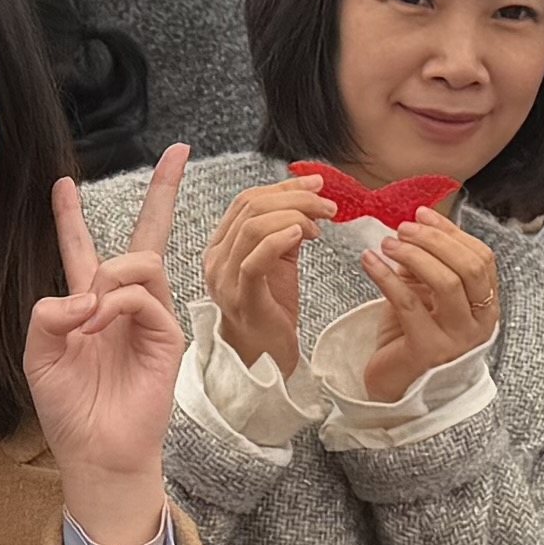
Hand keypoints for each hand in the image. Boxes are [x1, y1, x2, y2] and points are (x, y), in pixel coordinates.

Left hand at [34, 156, 190, 544]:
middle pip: (146, 236)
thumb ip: (47, 315)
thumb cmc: (68, 410)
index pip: (82, 247)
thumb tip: (81, 293)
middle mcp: (122, 305)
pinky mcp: (167, 338)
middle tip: (178, 152)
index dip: (70, 215)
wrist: (95, 453)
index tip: (62, 182)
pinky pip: (145, 298)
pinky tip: (96, 327)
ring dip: (110, 278)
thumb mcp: (38, 356)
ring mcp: (149, 319)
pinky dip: (117, 305)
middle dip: (163, 191)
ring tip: (87, 315)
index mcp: (88, 305)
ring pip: (142, 262)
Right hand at [194, 158, 324, 381]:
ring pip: (253, 227)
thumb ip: (285, 232)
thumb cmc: (270, 313)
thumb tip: (308, 199)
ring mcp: (225, 279)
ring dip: (294, 216)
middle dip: (295, 198)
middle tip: (328, 206)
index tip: (316, 184)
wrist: (262, 360)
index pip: (246, 200)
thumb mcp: (278, 263)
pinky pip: (254, 261)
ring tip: (321, 224)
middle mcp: (216, 259)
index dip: (283, 186)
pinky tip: (303, 234)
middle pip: (251, 207)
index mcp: (221, 246)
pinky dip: (280, 240)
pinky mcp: (242, 299)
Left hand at [349, 203, 501, 388]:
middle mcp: (479, 325)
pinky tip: (369, 261)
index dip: (452, 232)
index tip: (422, 214)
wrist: (398, 390)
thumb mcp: (426, 297)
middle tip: (402, 228)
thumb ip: (428, 265)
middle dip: (434, 240)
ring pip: (445, 282)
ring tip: (386, 244)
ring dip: (414, 255)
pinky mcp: (427, 351)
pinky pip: (407, 303)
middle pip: (468, 267)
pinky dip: (386, 276)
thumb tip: (417, 223)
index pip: (481, 259)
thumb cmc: (412, 338)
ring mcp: (456, 340)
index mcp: (486, 307)